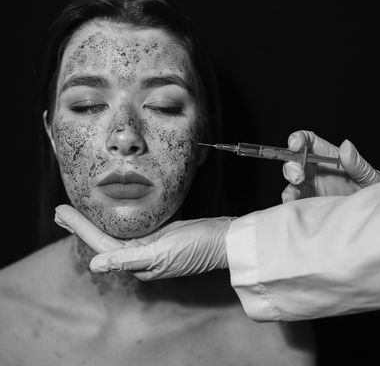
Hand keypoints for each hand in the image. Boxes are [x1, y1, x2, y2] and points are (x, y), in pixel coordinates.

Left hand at [55, 204, 231, 279]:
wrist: (223, 239)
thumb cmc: (195, 247)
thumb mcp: (161, 253)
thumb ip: (128, 258)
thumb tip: (95, 266)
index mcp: (137, 263)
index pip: (101, 245)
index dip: (80, 227)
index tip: (61, 211)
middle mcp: (140, 256)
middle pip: (104, 239)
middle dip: (81, 225)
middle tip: (60, 211)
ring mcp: (150, 245)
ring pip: (116, 233)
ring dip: (96, 222)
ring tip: (77, 212)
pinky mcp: (160, 235)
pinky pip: (132, 228)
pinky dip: (116, 220)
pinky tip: (110, 214)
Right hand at [282, 130, 379, 201]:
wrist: (370, 213)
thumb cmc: (372, 192)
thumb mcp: (369, 177)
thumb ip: (357, 163)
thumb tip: (346, 146)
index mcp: (327, 155)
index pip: (308, 141)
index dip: (298, 139)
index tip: (295, 144)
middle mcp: (314, 168)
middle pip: (294, 159)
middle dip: (291, 165)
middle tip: (298, 176)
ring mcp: (308, 185)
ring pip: (291, 178)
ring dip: (290, 182)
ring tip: (294, 190)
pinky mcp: (306, 201)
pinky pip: (293, 198)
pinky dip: (289, 199)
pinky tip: (292, 202)